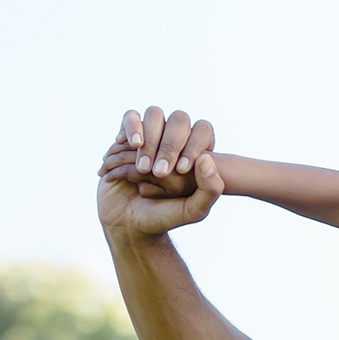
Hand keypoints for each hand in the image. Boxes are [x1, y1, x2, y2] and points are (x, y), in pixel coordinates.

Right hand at [97, 107, 224, 236]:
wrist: (127, 223)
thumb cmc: (162, 217)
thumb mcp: (193, 210)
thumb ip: (211, 189)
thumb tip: (207, 159)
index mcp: (195, 153)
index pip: (203, 131)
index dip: (194, 145)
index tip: (182, 170)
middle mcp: (174, 140)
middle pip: (179, 120)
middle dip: (169, 145)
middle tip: (158, 173)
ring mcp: (151, 136)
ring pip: (154, 115)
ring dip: (149, 141)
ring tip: (142, 168)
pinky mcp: (127, 137)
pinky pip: (130, 118)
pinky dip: (130, 130)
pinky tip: (127, 146)